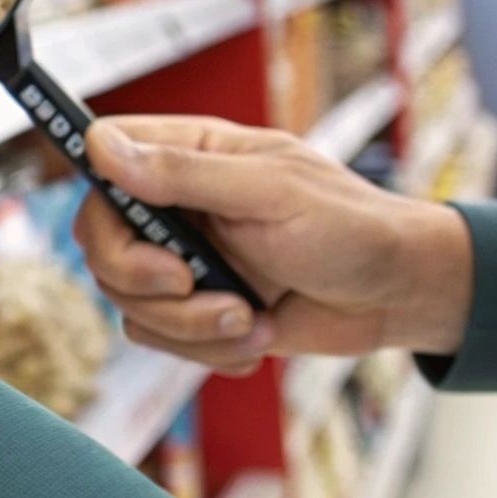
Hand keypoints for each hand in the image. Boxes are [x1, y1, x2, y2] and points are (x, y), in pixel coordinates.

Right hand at [75, 116, 473, 373]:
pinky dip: (208, 349)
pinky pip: (161, 339)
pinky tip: (257, 337)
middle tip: (189, 283)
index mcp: (191, 155)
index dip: (98, 191)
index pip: (104, 156)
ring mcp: (185, 261)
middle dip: (142, 277)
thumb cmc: (349, 227)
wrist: (398, 296)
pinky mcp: (198, 311)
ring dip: (189, 324)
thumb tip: (102, 148)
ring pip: (129, 301)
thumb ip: (184, 173)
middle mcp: (177, 206)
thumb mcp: (270, 192)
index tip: (133, 227)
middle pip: (101, 242)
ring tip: (251, 318)